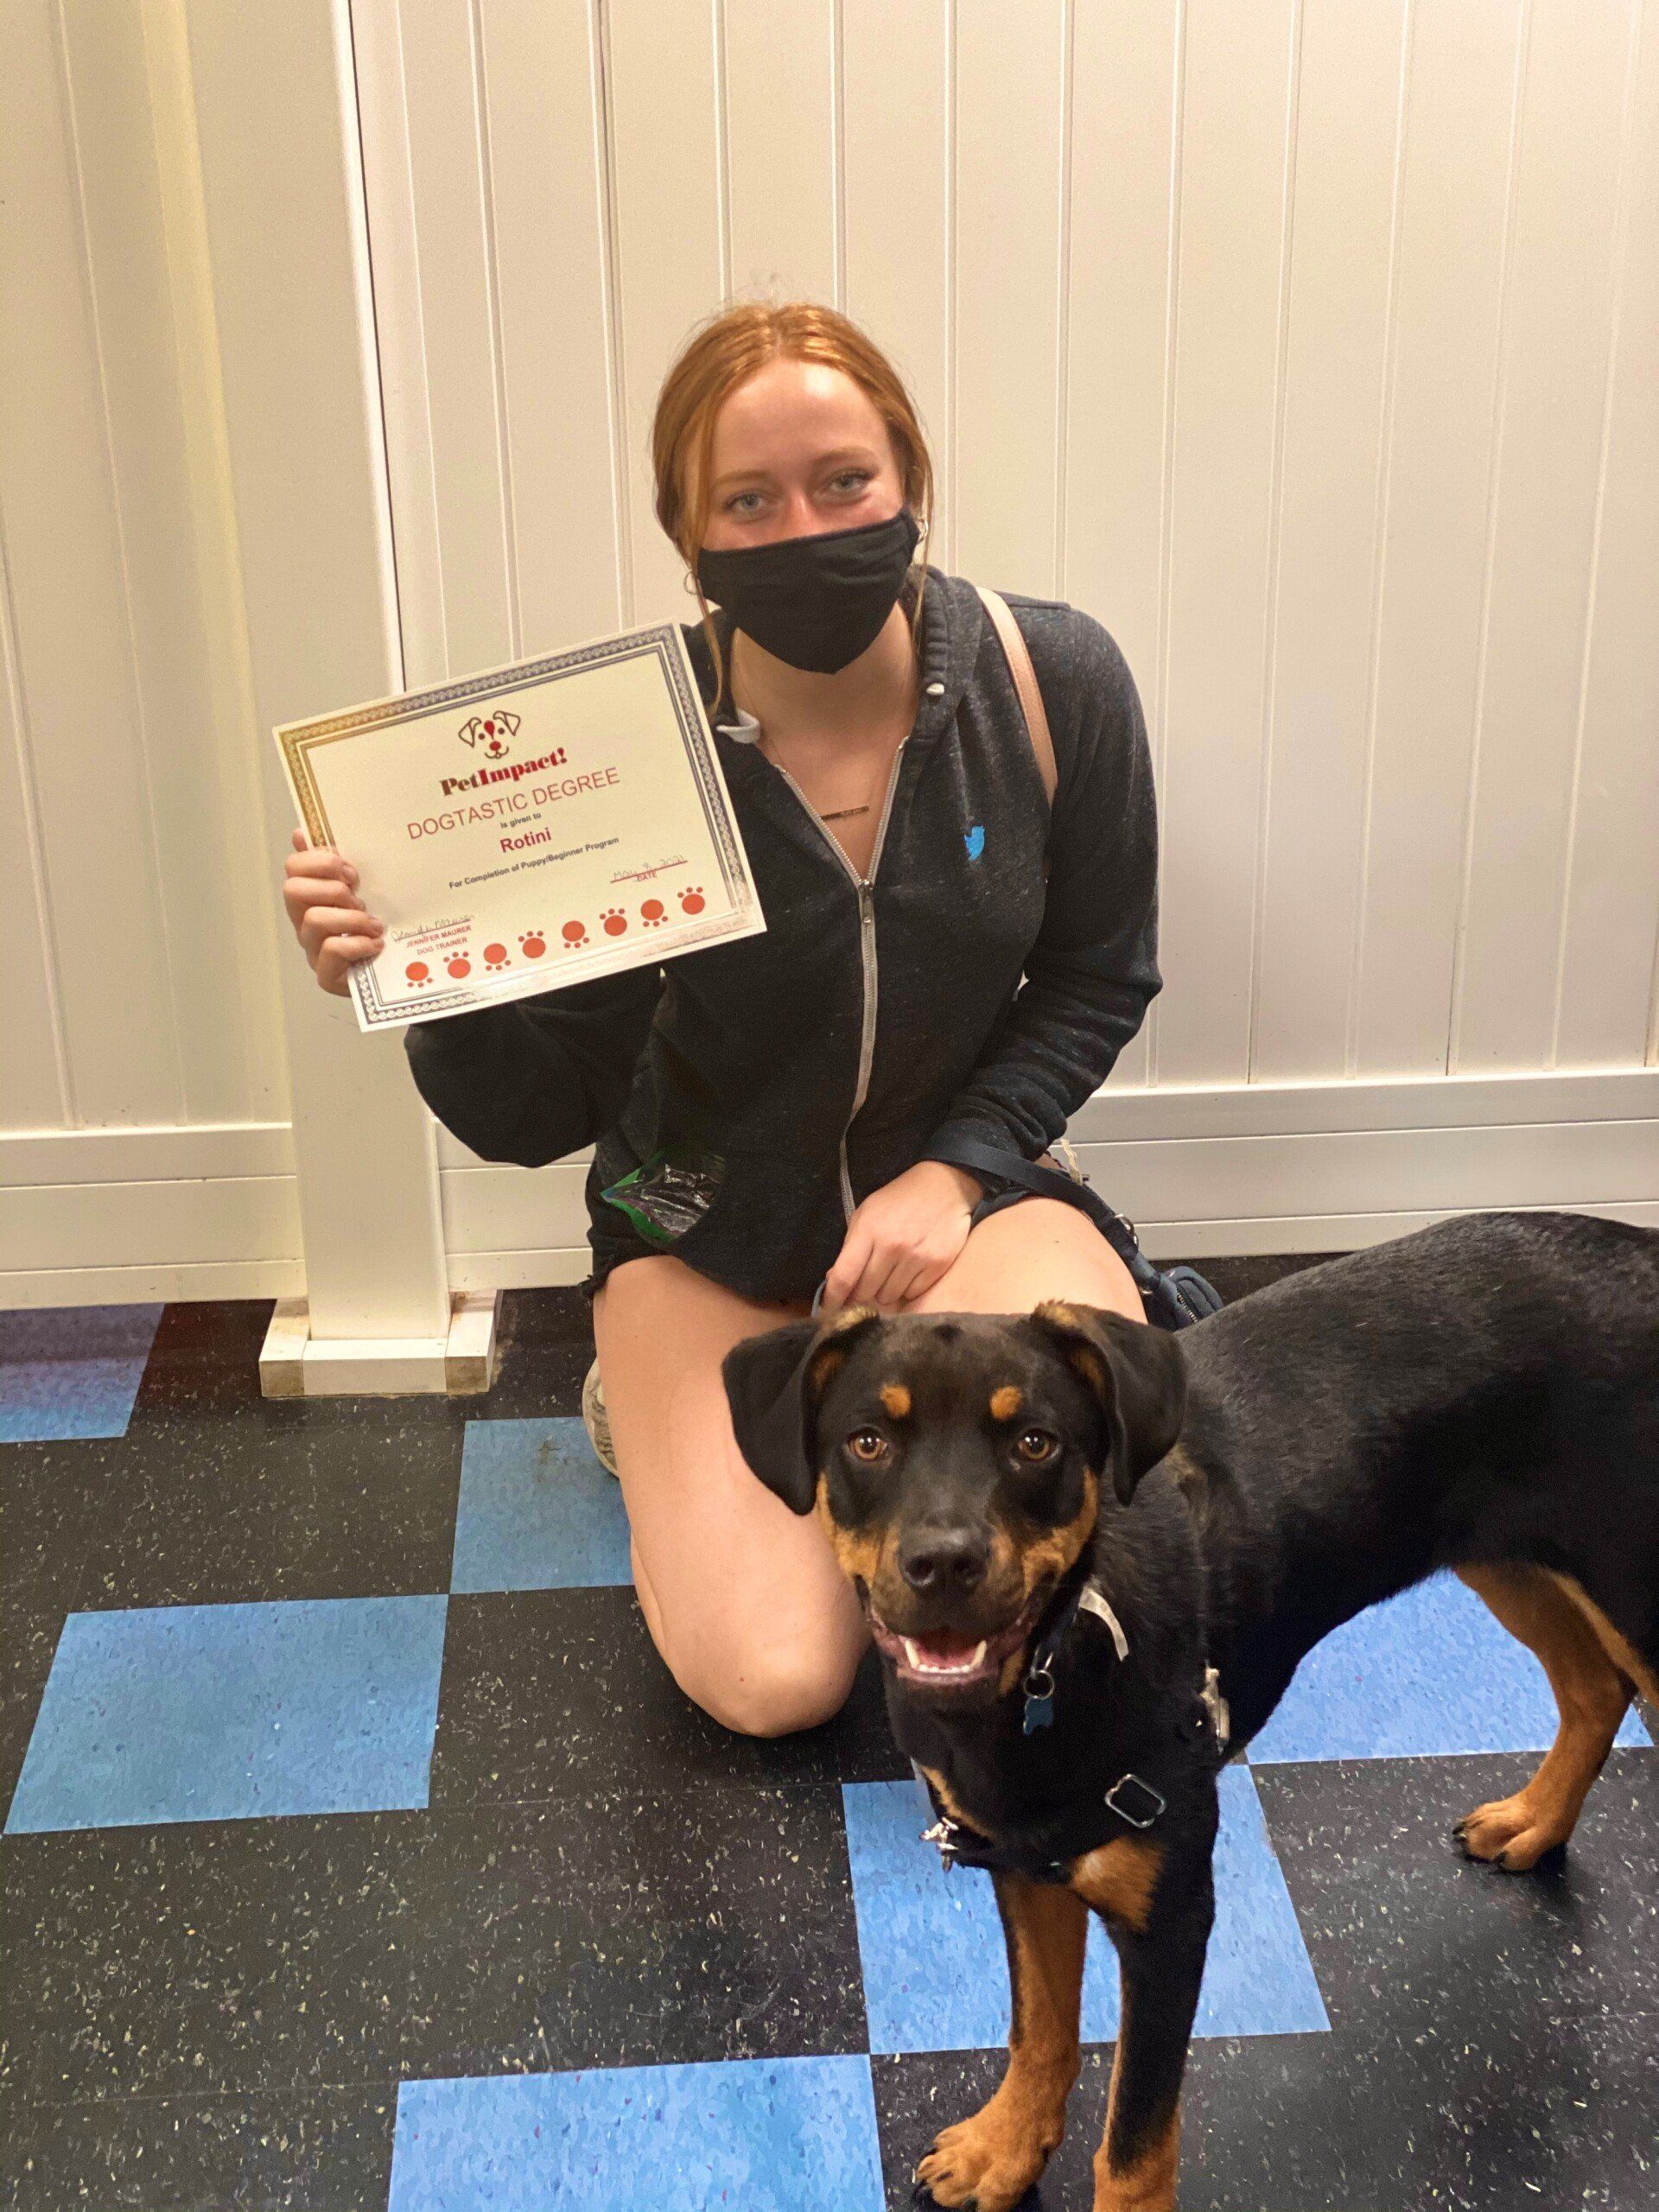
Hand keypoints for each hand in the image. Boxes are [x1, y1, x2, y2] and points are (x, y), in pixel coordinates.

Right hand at [281, 828, 384, 996]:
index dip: (319, 862)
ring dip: (349, 918)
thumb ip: (334, 863)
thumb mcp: (360, 889)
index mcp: (309, 896)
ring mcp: (312, 948)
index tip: (349, 870)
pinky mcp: (325, 974)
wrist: (396, 971)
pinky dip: (358, 944)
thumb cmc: (373, 924)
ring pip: (314, 920)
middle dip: (331, 888)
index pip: (293, 867)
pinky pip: (331, 950)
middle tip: (359, 897)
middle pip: (293, 890)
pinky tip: (376, 944)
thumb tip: (301, 833)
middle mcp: (303, 921)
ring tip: (373, 924)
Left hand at [819, 1161, 982, 1312]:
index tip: (827, 1311)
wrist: (944, 1186)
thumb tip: (834, 1281)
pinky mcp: (937, 1265)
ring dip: (885, 1290)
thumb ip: (850, 1247)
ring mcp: (916, 1257)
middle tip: (866, 1282)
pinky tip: (911, 1269)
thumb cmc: (899, 1200)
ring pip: (889, 1297)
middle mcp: (891, 1246)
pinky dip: (908, 1288)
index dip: (832, 1299)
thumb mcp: (867, 1214)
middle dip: (860, 1292)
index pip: (844, 1276)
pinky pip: (913, 1293)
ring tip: (892, 1271)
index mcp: (868, 1230)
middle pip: (865, 1292)